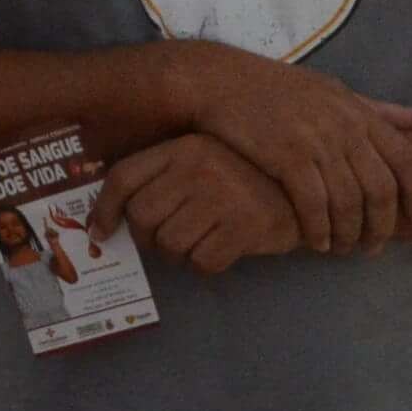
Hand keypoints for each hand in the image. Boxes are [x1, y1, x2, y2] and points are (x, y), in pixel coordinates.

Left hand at [89, 134, 300, 274]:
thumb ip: (166, 178)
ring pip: (170, 245)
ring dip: (181, 253)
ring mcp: (222, 196)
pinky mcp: (244, 226)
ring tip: (202, 240)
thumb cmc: (249, 179)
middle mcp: (199, 167)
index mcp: (185, 147)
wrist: (311, 188)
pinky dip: (208, 263)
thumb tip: (109, 219)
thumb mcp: (206, 162)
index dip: (105, 209)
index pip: (125, 177)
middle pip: (142, 217)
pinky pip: (203, 262)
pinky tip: (224, 248)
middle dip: (149, 238)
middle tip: (167, 239)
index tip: (100, 232)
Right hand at [182, 45, 411, 253]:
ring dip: (350, 234)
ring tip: (345, 249)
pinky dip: (320, 230)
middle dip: (382, 226)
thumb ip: (378, 109)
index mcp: (360, 112)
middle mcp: (345, 127)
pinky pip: (314, 205)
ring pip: (349, 202)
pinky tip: (318, 243)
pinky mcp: (286, 157)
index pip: (405, 159)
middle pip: (381, 189)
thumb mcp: (334, 90)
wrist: (222, 81)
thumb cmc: (279, 89)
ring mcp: (316, 142)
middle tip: (374, 248)